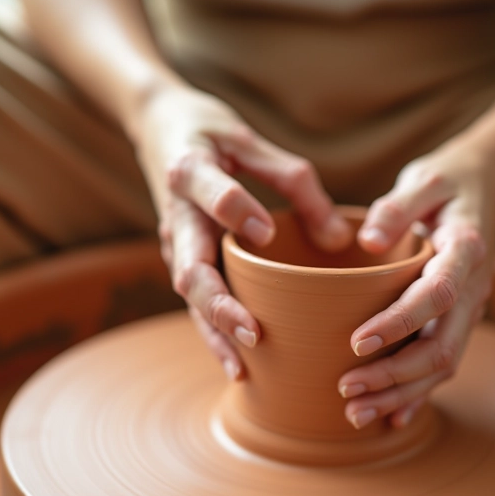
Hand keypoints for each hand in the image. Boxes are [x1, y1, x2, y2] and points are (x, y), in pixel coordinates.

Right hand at [135, 85, 351, 379]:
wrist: (156, 127)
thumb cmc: (212, 132)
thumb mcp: (249, 140)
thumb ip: (292, 181)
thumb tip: (338, 239)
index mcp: (190, 171)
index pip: (207, 191)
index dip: (234, 209)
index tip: (265, 230)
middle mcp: (175, 215)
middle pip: (189, 268)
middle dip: (218, 305)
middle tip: (253, 333)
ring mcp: (174, 244)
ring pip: (189, 297)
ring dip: (214, 333)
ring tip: (243, 368)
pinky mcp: (182, 260)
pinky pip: (194, 302)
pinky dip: (213, 334)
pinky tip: (239, 366)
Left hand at [337, 138, 494, 429]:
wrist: (484, 186)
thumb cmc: (446, 181)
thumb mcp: (424, 179)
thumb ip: (397, 207)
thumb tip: (368, 242)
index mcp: (465, 251)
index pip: (436, 296)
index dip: (399, 323)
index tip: (357, 342)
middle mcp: (474, 288)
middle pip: (442, 347)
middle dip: (395, 376)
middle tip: (346, 389)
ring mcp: (470, 309)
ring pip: (443, 365)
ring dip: (401, 393)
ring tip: (356, 414)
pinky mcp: (459, 320)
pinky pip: (443, 364)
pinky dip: (418, 394)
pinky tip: (391, 417)